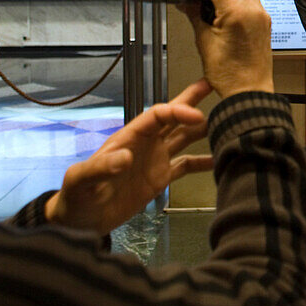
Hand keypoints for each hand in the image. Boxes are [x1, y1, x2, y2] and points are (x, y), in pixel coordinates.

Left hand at [46, 80, 212, 233]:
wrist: (80, 221)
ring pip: (183, 137)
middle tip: (214, 84)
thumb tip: (126, 157)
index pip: (157, 115)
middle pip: (173, 117)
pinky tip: (219, 159)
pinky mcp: (159, 179)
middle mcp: (146, 144)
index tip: (197, 116)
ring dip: (203, 129)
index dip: (177, 111)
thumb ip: (101, 166)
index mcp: (129, 137)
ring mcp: (154, 160)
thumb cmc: (77, 196)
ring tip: (227, 121)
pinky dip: (202, 161)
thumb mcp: (82, 179)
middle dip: (192, 100)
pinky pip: (185, 165)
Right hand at [183, 0, 273, 97]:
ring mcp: (262, 14)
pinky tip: (229, 16)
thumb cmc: (230, 74)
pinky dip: (239, 0)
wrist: (249, 91)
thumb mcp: (203, 42)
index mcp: (237, 13)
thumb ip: (195, 15)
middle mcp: (253, 10)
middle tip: (204, 5)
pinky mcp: (265, 20)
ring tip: (217, 12)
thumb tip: (187, 1)